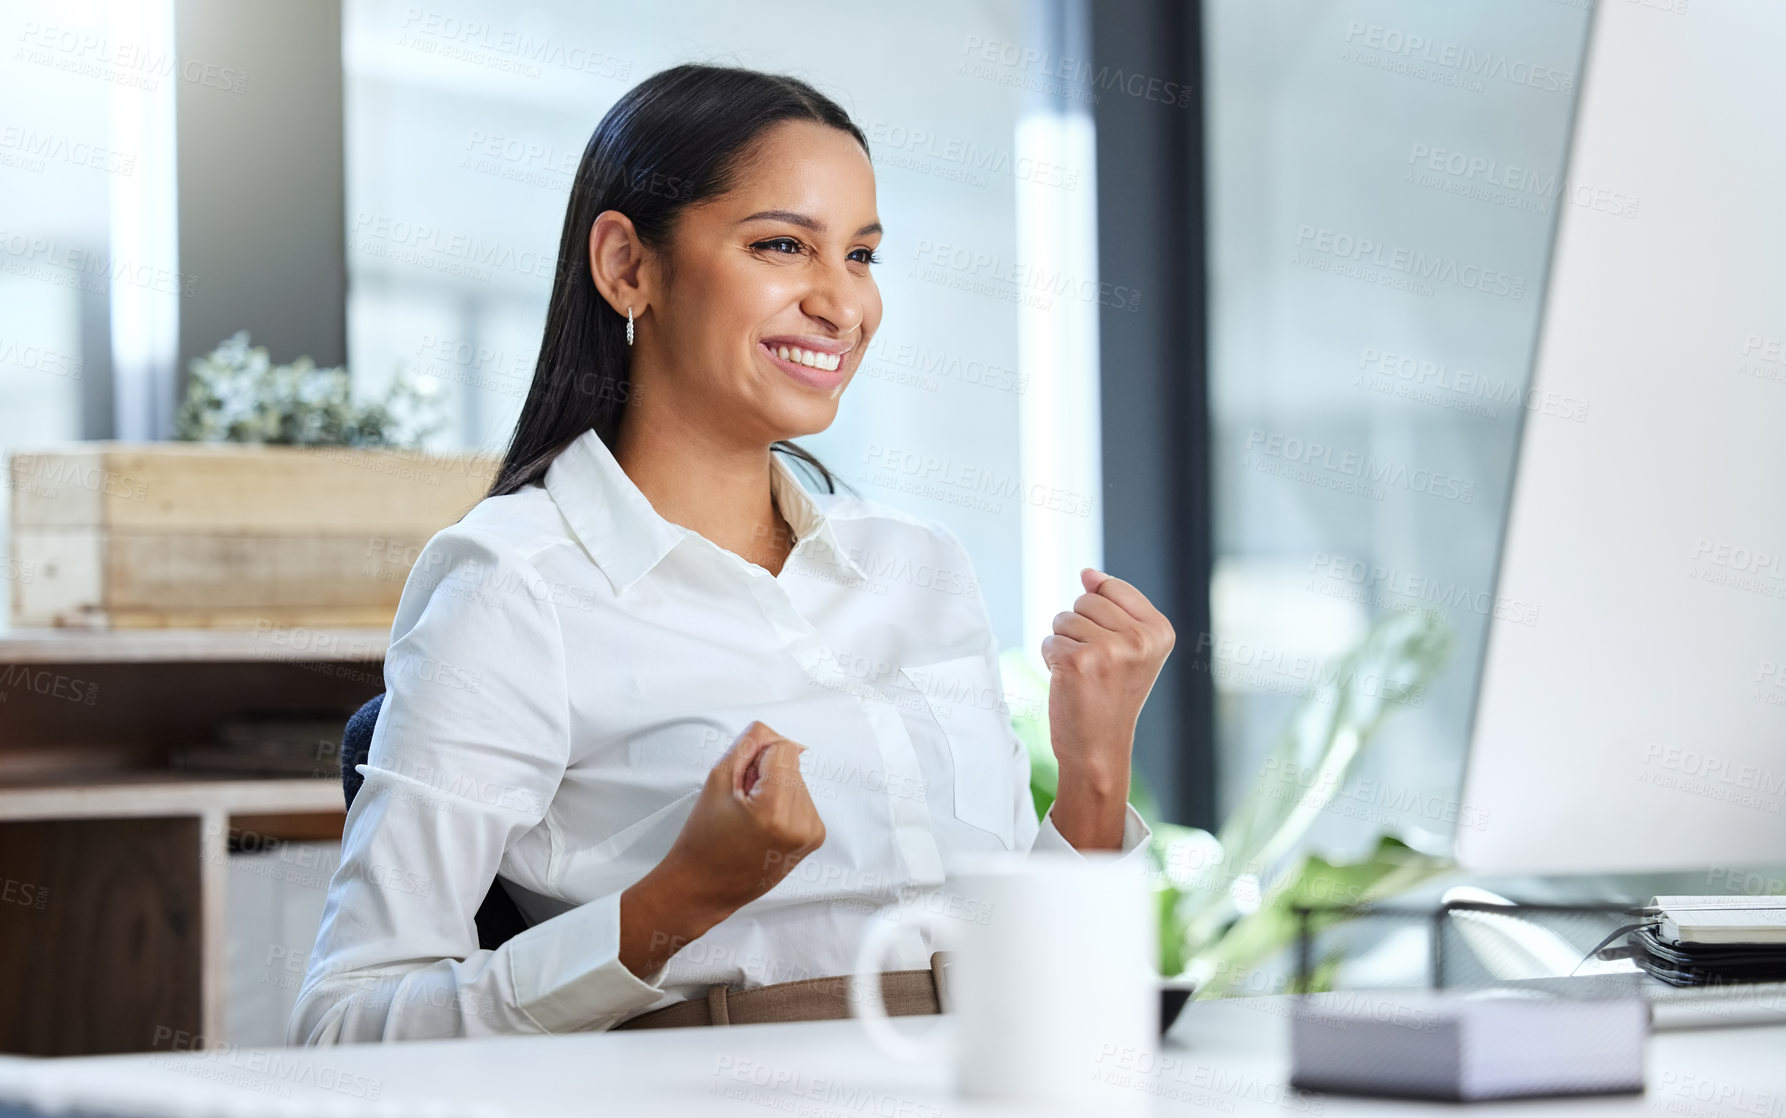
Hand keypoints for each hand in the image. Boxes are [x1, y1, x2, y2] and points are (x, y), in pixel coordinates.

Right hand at [619, 722, 825, 977]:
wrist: (704, 887)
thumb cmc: (704, 840)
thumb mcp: (717, 780)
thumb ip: (748, 745)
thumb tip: (774, 733)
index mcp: (776, 808)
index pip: (783, 748)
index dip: (756, 756)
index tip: (739, 780)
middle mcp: (801, 822)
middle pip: (792, 765)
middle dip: (766, 773)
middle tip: (741, 802)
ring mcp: (810, 833)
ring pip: (797, 781)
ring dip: (775, 789)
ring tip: (749, 816)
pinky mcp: (813, 839)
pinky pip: (802, 801)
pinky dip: (783, 804)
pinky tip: (762, 824)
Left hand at [1041, 568, 1174, 848]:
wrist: (1099, 748)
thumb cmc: (1110, 696)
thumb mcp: (1126, 646)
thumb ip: (1111, 605)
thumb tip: (1087, 572)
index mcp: (1160, 631)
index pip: (1112, 588)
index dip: (1098, 615)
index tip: (1110, 650)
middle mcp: (1140, 638)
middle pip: (1085, 600)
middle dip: (1079, 628)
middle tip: (1095, 666)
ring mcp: (1110, 649)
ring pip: (1064, 618)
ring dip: (1064, 644)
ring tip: (1083, 675)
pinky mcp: (1079, 661)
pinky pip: (1049, 640)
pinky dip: (1051, 660)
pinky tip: (1070, 684)